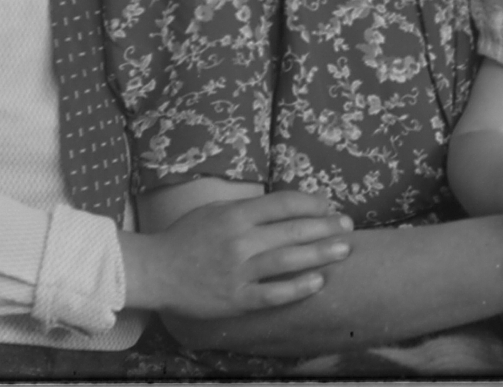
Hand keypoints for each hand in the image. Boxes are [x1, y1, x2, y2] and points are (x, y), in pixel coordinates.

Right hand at [131, 188, 354, 318]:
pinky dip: (298, 287)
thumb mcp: (216, 211)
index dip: (311, 203)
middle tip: (347, 226)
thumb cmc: (186, 237)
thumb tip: (286, 206)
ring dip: (321, 254)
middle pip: (293, 230)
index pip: (284, 203)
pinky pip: (273, 293)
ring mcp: (239, 272)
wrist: (155, 272)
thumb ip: (249, 208)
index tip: (327, 205)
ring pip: (288, 260)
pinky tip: (318, 281)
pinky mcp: (236, 299)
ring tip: (343, 249)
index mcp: (236, 215)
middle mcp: (240, 241)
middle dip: (326, 226)